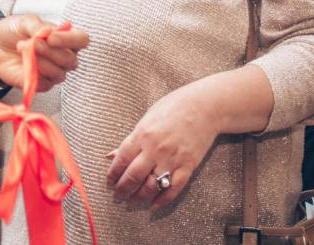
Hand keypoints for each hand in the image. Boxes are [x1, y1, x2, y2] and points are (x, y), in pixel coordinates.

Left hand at [0, 16, 87, 90]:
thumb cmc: (14, 31)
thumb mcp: (25, 22)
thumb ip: (39, 27)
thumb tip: (50, 33)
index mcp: (65, 38)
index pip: (82, 40)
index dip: (70, 40)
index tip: (52, 37)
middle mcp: (63, 56)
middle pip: (71, 60)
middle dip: (52, 52)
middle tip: (33, 43)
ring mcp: (53, 72)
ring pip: (59, 74)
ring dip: (43, 63)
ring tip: (24, 49)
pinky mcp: (40, 84)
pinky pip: (46, 84)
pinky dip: (35, 74)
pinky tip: (24, 64)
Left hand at [106, 84, 220, 209]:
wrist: (204, 107)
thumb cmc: (173, 108)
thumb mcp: (146, 119)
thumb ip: (130, 140)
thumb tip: (112, 156)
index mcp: (142, 134)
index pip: (121, 160)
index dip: (113, 174)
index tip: (109, 182)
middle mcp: (155, 149)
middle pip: (133, 176)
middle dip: (122, 190)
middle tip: (117, 196)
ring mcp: (172, 159)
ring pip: (151, 186)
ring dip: (139, 197)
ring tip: (131, 202)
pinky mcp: (187, 166)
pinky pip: (173, 189)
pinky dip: (162, 200)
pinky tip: (153, 206)